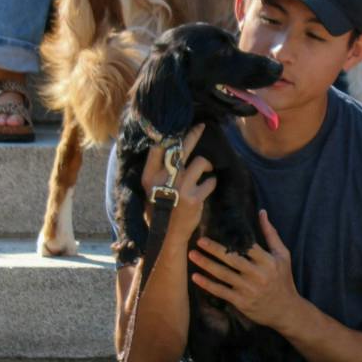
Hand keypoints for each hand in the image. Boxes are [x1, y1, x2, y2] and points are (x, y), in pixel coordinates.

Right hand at [141, 123, 216, 240]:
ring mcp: (179, 186)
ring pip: (201, 162)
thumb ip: (159, 172)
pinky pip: (210, 181)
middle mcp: (163, 178)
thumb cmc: (160, 210)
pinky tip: (207, 188)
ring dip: (207, 165)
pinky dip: (211, 183)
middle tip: (201, 127)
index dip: (170, 136)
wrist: (167, 235)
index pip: (158, 148)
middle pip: (181, 149)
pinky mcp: (194, 197)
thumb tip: (169, 150)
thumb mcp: (151, 190)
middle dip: (193, 135)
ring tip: (206, 171)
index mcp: (150, 176)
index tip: (178, 128)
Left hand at [190, 210, 303, 329]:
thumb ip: (271, 234)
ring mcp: (249, 289)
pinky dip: (207, 284)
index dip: (232, 239)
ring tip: (192, 255)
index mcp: (268, 262)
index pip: (248, 247)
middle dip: (214, 250)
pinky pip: (221, 291)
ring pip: (223, 275)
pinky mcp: (241, 302)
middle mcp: (258, 275)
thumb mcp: (282, 255)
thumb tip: (262, 212)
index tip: (217, 231)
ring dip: (206, 264)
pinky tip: (195, 277)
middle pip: (233, 260)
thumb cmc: (283, 279)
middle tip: (199, 241)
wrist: (286, 310)